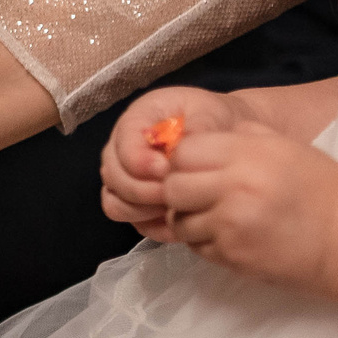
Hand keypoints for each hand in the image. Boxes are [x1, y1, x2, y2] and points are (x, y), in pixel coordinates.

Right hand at [99, 86, 251, 232]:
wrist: (223, 134)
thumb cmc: (212, 119)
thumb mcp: (209, 111)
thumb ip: (197, 126)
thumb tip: (183, 149)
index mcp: (135, 121)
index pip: (123, 147)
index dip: (141, 163)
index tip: (168, 169)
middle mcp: (120, 150)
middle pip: (114, 178)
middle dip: (144, 191)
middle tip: (176, 192)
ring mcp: (124, 179)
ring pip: (115, 204)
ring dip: (144, 210)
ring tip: (177, 206)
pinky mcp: (134, 204)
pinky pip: (132, 223)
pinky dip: (154, 225)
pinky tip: (179, 218)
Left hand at [154, 121, 337, 292]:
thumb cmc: (324, 190)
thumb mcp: (287, 147)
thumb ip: (241, 138)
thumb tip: (197, 140)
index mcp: (249, 153)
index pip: (183, 152)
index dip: (184, 161)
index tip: (198, 169)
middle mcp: (235, 187)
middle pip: (172, 187)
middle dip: (180, 192)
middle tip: (201, 196)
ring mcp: (230, 225)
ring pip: (179, 222)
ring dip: (191, 220)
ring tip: (219, 219)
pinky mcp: (232, 256)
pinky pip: (196, 247)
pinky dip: (205, 243)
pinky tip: (232, 237)